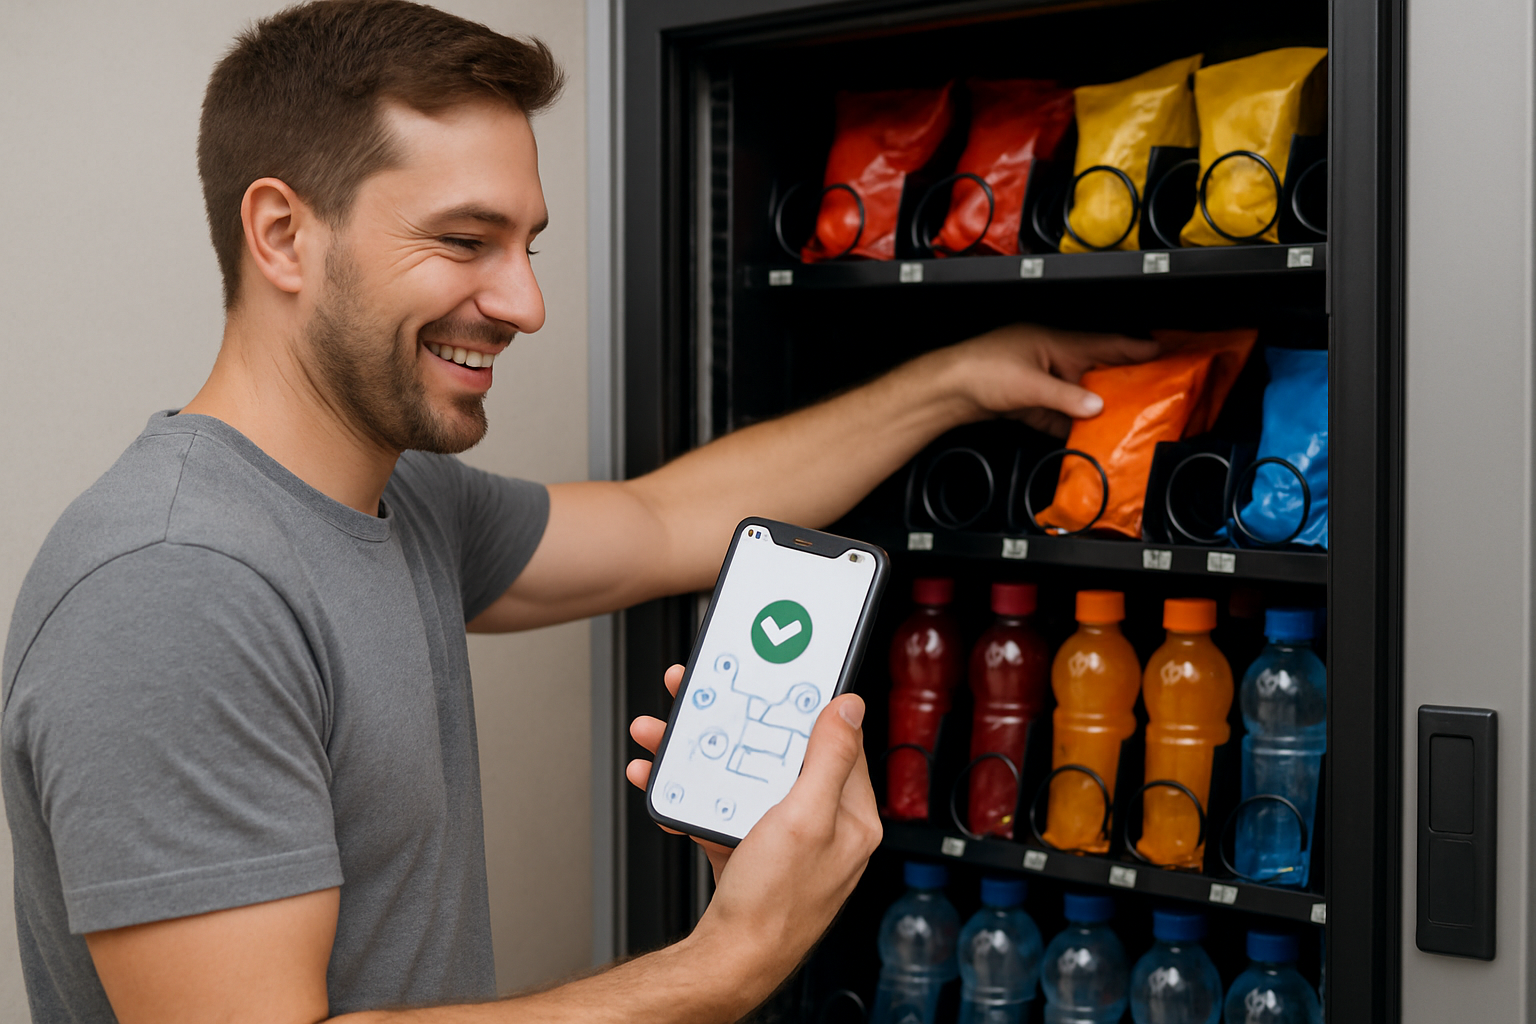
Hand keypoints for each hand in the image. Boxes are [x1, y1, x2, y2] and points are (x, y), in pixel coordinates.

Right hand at [626, 672, 881, 999]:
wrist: (728, 961)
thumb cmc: (774, 904)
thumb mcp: (805, 818)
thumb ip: (829, 759)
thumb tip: (850, 708)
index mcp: (851, 817)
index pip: (837, 742)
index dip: (804, 708)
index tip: (778, 682)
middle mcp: (822, 827)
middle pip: (779, 755)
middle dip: (736, 725)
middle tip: (703, 702)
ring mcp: (784, 841)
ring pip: (744, 779)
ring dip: (700, 754)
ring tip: (663, 738)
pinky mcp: (751, 853)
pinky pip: (721, 810)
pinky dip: (692, 794)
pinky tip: (664, 784)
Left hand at [931, 323, 1158, 436]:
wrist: (946, 391)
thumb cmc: (980, 370)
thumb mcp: (1030, 385)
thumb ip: (1066, 397)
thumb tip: (1097, 405)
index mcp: (1056, 342)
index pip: (1105, 344)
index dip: (1136, 349)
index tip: (1165, 351)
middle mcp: (1052, 359)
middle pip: (1096, 371)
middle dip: (1124, 381)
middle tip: (1155, 390)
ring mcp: (1041, 381)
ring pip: (1080, 395)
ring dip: (1100, 406)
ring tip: (1128, 417)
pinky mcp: (1030, 403)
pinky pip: (1061, 414)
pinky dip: (1075, 423)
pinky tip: (1090, 434)